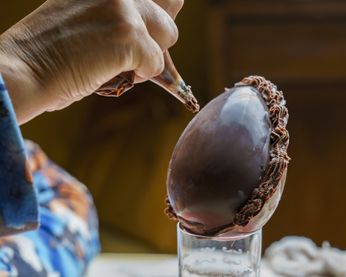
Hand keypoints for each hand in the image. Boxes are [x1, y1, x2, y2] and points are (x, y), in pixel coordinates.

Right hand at [0, 0, 182, 123]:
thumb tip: (164, 15)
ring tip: (118, 65)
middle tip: (124, 55)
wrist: (24, 70)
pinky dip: (140, 75)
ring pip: (169, 34)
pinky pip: (157, 62)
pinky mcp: (129, 35)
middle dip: (153, 40)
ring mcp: (124, 9)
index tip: (142, 33)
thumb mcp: (87, 16)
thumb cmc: (53, 52)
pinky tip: (112, 74)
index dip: (154, 17)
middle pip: (167, 13)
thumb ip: (119, 13)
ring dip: (148, 55)